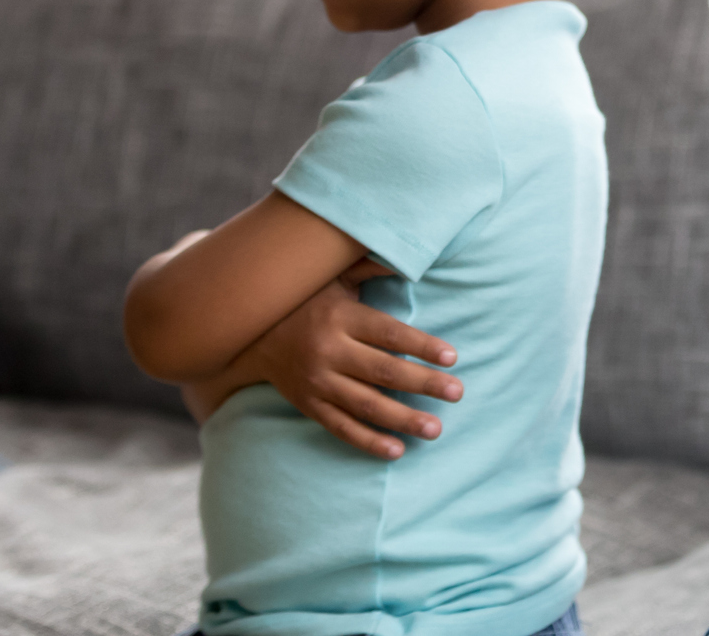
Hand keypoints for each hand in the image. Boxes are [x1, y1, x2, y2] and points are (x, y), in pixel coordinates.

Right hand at [193, 260, 462, 458]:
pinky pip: (340, 427)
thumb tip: (412, 257)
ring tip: (435, 429)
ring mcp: (317, 382)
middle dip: (423, 384)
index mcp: (341, 317)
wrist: (250, 333)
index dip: (421, 346)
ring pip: (365, 405)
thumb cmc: (307, 299)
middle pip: (383, 372)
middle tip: (458, 393)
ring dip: (402, 419)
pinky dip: (367, 441)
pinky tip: (396, 451)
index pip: (388, 335)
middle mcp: (329, 351)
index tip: (452, 357)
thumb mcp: (336, 276)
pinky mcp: (308, 405)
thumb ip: (372, 265)